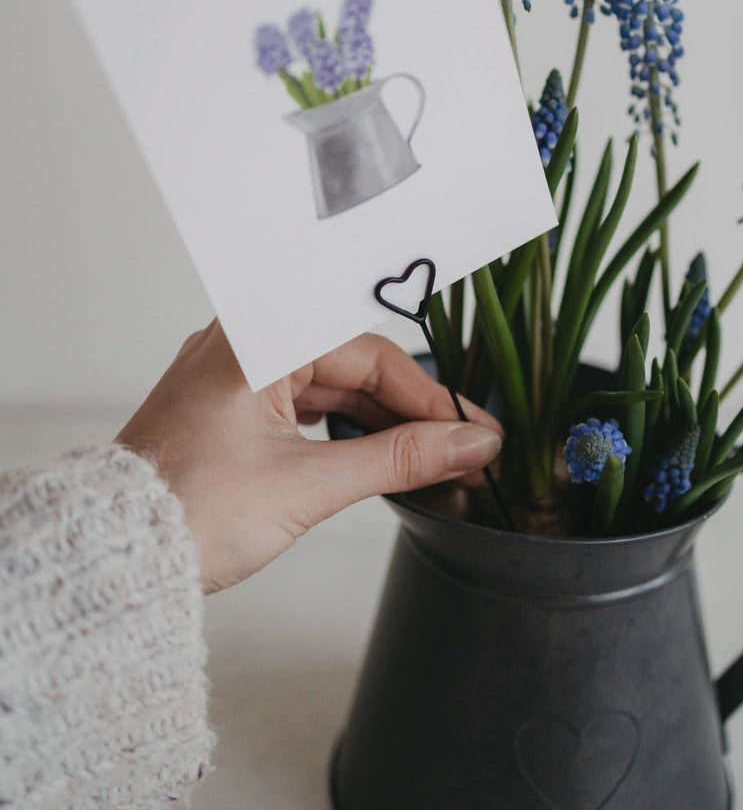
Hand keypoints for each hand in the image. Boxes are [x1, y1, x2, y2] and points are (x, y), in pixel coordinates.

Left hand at [116, 320, 502, 592]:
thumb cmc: (188, 513)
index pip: (371, 355)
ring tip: (433, 457)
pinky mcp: (234, 404)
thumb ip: (399, 459)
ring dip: (382, 422)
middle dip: (413, 412)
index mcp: (258, 339)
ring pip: (334, 385)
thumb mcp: (310, 485)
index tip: (473, 428)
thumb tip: (469, 445)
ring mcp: (238, 372)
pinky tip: (380, 451)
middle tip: (464, 446)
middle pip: (356, 367)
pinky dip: (345, 428)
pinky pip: (306, 402)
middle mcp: (246, 342)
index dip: (430, 396)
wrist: (115, 557)